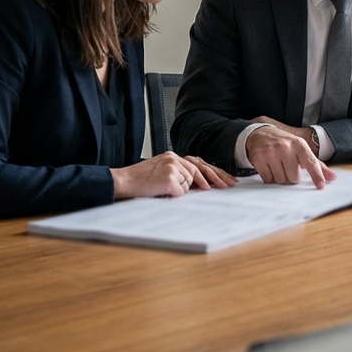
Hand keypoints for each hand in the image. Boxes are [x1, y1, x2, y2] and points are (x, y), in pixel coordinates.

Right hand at [111, 152, 237, 198]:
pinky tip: (161, 191)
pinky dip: (173, 195)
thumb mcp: (161, 172)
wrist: (122, 182)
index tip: (227, 179)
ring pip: (189, 184)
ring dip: (179, 190)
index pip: (199, 163)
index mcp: (172, 156)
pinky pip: (181, 192)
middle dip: (217, 179)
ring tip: (162, 188)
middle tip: (229, 186)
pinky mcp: (169, 179)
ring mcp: (172, 168)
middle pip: (201, 170)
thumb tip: (198, 185)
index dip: (215, 172)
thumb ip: (178, 173)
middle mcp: (174, 158)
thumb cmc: (140, 181)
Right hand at [247, 118, 335, 187]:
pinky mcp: (258, 158)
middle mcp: (286, 147)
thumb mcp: (302, 150)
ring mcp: (271, 152)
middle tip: (287, 166)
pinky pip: (268, 179)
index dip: (317, 176)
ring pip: (281, 180)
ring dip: (280, 177)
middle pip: (294, 178)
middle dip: (291, 176)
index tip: (321, 186)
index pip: (311, 163)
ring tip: (277, 165)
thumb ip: (317, 165)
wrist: (260, 134)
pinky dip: (269, 177)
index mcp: (300, 145)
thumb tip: (333, 178)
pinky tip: (268, 166)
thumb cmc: (285, 145)